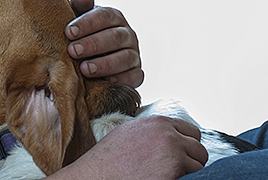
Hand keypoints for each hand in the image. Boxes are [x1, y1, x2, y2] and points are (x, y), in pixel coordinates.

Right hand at [50, 116, 207, 179]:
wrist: (98, 175)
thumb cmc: (109, 158)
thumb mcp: (130, 132)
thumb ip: (153, 131)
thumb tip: (169, 136)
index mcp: (158, 122)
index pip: (191, 131)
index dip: (187, 145)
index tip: (181, 155)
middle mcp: (169, 134)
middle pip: (199, 147)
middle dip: (192, 159)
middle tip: (178, 169)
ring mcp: (173, 152)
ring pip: (199, 164)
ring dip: (189, 172)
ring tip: (170, 176)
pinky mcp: (175, 171)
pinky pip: (193, 178)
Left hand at [66, 0, 142, 87]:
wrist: (90, 59)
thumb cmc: (81, 35)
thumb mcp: (78, 19)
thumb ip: (80, 6)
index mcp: (114, 17)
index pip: (104, 16)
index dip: (87, 23)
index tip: (68, 32)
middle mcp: (127, 34)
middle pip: (115, 37)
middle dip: (93, 44)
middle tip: (73, 51)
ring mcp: (134, 54)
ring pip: (126, 57)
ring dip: (105, 64)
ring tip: (85, 69)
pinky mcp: (136, 73)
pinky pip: (135, 76)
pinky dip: (122, 79)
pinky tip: (106, 81)